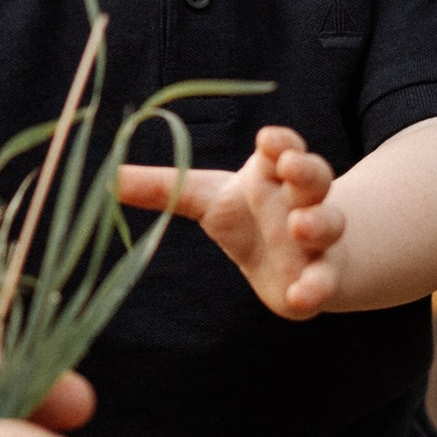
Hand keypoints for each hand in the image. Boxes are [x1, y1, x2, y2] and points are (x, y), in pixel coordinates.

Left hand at [117, 122, 347, 318]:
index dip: (280, 142)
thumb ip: (165, 189)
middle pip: (314, 178)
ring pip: (328, 224)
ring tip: (301, 226)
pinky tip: (302, 295)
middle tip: (291, 169)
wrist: (298, 260)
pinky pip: (324, 280)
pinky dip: (316, 287)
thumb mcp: (206, 199)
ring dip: (318, 222)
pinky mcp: (319, 277)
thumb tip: (108, 176)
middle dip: (306, 171)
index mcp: (275, 174)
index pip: (284, 148)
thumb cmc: (249, 218)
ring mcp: (317, 239)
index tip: (267, 141)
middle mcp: (302, 201)